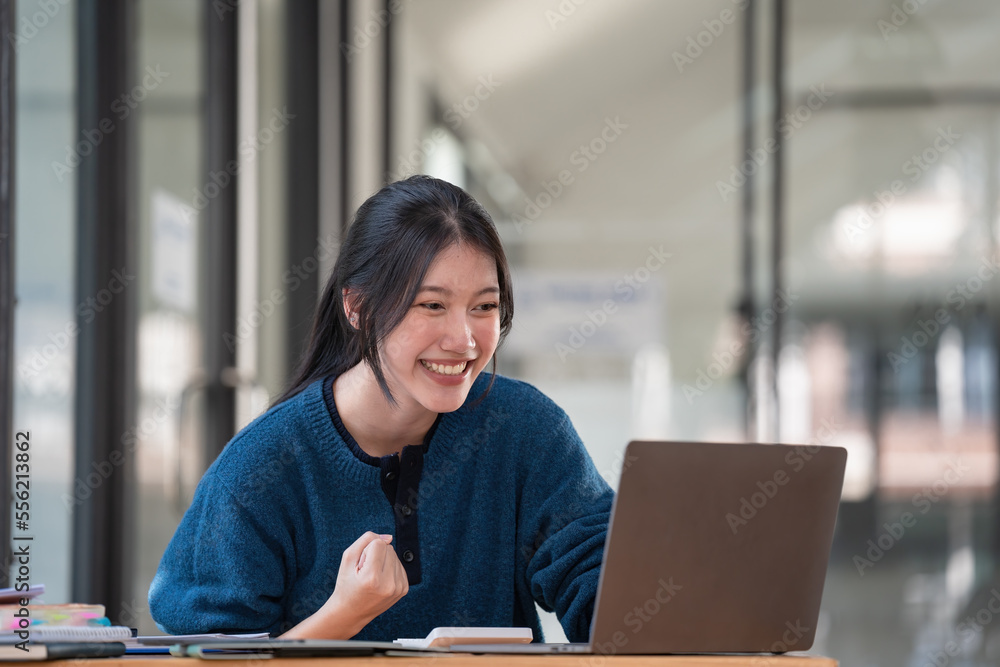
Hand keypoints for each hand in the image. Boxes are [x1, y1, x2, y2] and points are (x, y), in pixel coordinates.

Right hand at [280, 531, 408, 638]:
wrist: (351, 613)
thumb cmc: (346, 585)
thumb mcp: (348, 558)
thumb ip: (366, 540)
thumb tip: (389, 537)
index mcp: (373, 578)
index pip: (379, 544)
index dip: (366, 550)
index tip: (360, 565)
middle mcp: (389, 584)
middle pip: (389, 548)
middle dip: (376, 555)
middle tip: (365, 572)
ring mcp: (398, 588)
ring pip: (395, 556)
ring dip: (383, 561)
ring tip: (372, 577)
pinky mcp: (404, 589)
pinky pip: (400, 566)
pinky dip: (390, 569)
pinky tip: (380, 580)